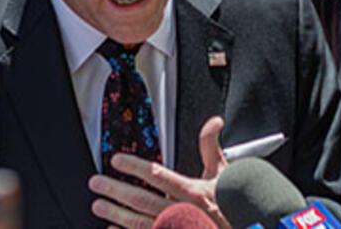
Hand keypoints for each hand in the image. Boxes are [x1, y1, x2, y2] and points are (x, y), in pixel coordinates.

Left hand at [88, 116, 228, 228]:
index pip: (158, 175)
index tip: (117, 160)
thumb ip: (211, 147)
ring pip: (139, 221)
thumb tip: (214, 121)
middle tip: (96, 182)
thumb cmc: (231, 203)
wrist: (244, 226)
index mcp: (193, 192)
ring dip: (115, 214)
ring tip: (98, 205)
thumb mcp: (223, 173)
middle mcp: (182, 211)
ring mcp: (176, 227)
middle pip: (142, 199)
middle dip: (115, 190)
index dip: (134, 166)